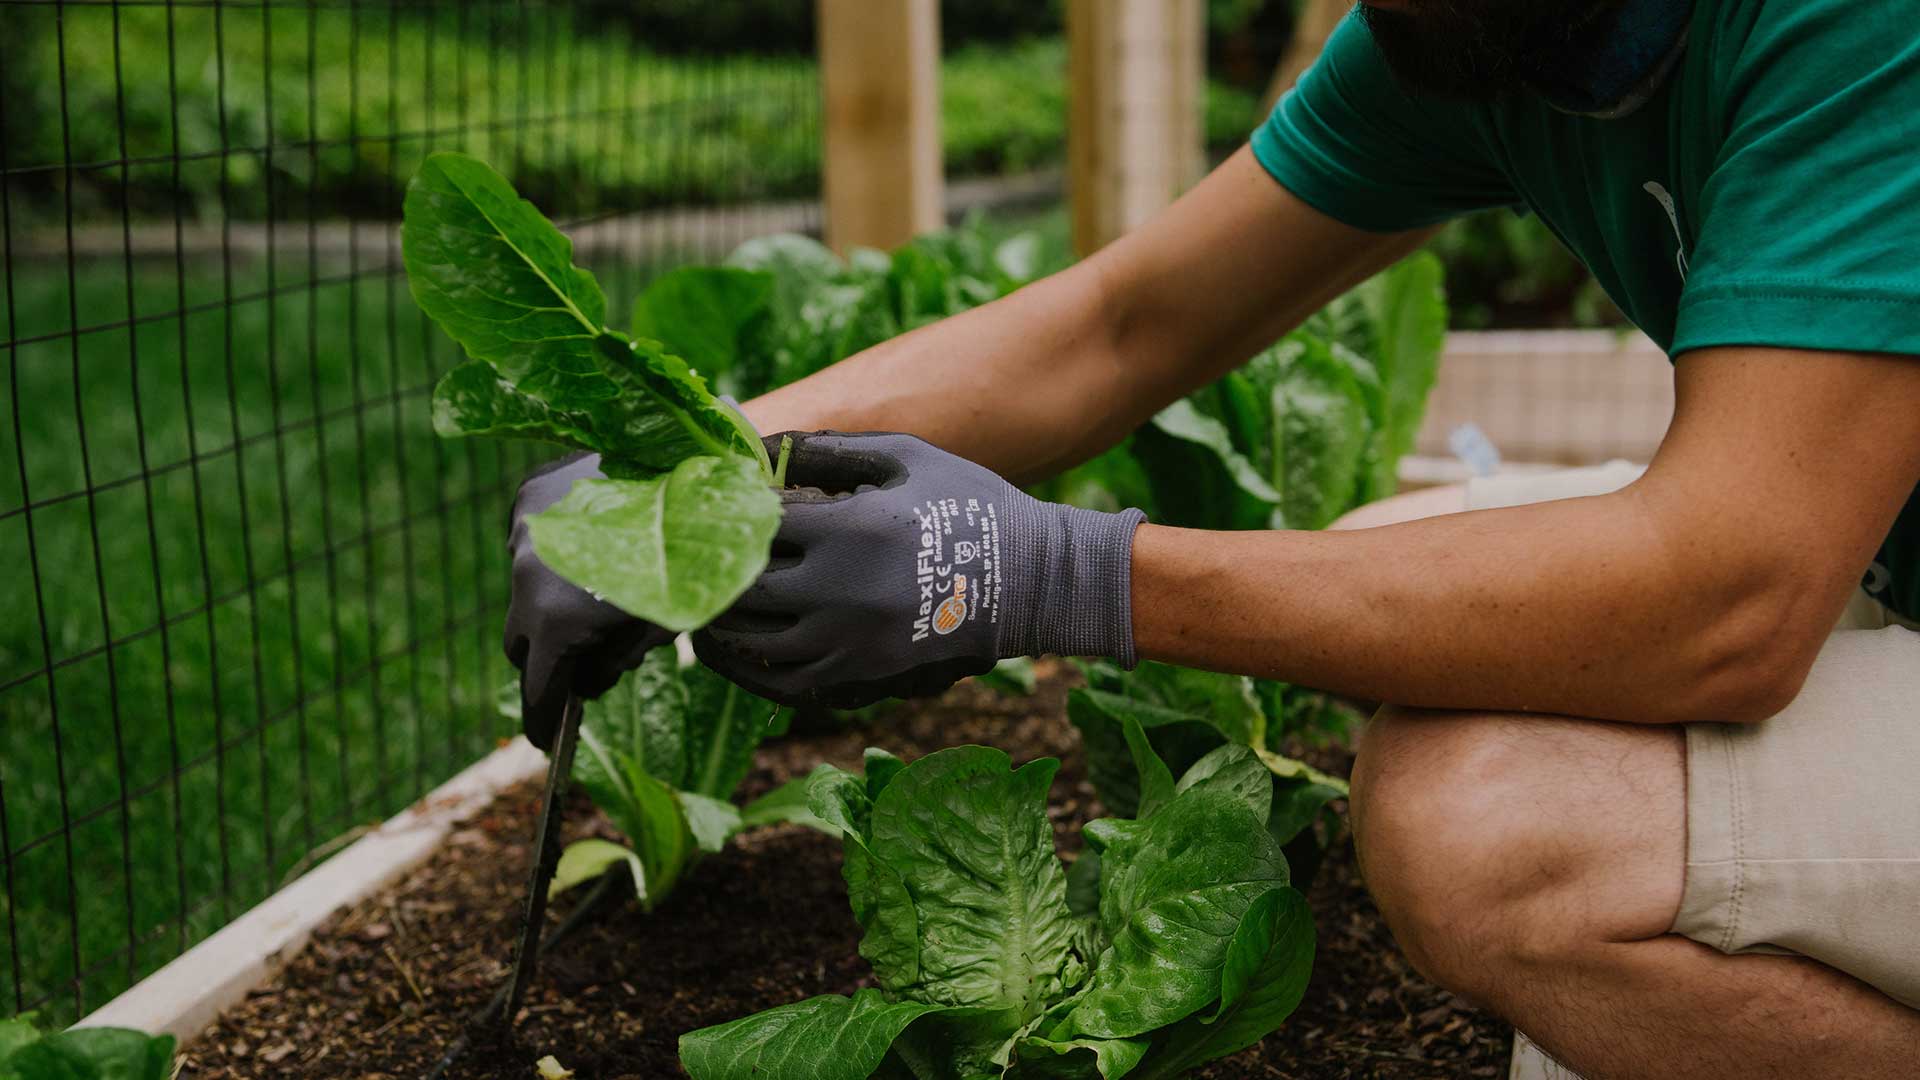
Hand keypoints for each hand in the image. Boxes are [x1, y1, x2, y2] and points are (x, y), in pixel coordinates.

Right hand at [503, 452, 671, 749]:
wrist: (697, 466)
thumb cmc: (695, 554)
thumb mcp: (661, 625)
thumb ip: (614, 660)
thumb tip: (588, 681)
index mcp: (557, 619)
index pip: (537, 688)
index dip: (543, 721)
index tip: (548, 742)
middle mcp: (524, 576)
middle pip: (521, 641)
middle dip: (549, 660)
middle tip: (587, 665)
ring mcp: (522, 530)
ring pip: (522, 586)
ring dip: (551, 601)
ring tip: (605, 591)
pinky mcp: (528, 494)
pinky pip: (528, 539)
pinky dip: (553, 553)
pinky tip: (597, 544)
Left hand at [695, 432, 1145, 707]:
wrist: (1032, 581)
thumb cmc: (969, 505)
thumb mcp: (906, 458)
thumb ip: (829, 448)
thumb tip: (762, 440)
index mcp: (847, 527)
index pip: (756, 523)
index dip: (725, 514)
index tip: (710, 507)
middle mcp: (838, 590)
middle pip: (740, 586)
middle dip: (708, 572)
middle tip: (685, 561)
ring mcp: (848, 641)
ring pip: (751, 641)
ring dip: (715, 624)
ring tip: (695, 608)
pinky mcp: (861, 676)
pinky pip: (782, 684)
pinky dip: (745, 671)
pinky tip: (729, 653)